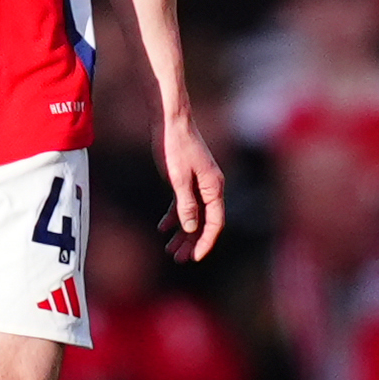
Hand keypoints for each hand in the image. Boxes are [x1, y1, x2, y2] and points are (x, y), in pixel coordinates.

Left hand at [153, 106, 227, 263]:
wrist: (170, 120)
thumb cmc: (175, 146)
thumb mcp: (178, 177)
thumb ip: (185, 204)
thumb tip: (191, 228)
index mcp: (214, 186)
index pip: (215, 222)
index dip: (206, 242)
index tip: (195, 257)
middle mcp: (210, 187)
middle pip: (204, 222)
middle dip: (192, 242)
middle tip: (178, 259)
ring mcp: (198, 183)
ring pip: (193, 215)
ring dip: (182, 233)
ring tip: (169, 250)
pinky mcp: (186, 179)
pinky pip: (183, 204)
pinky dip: (174, 217)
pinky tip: (162, 228)